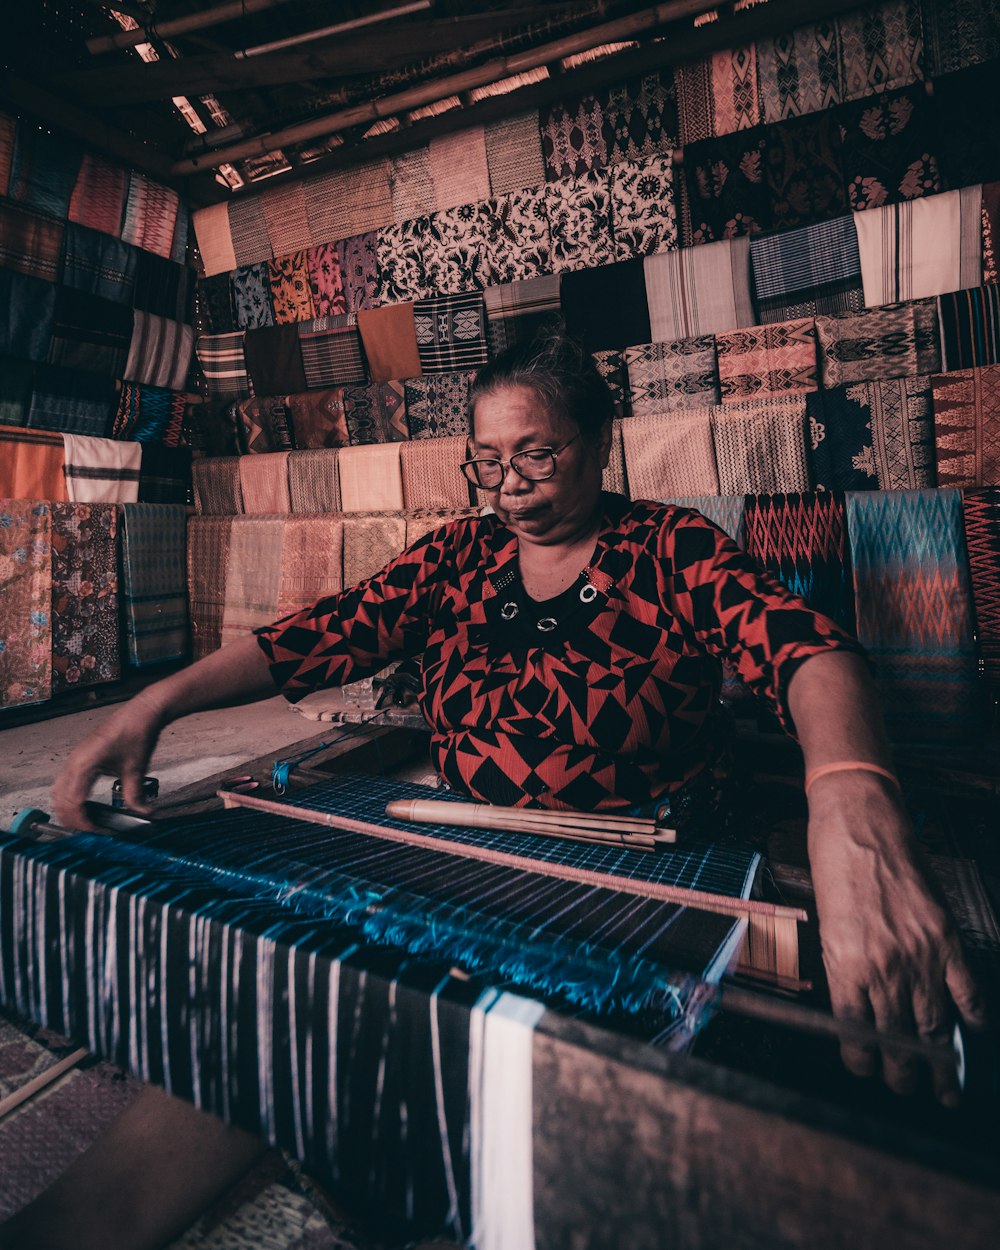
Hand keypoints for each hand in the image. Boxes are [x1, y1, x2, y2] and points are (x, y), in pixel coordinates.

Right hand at [51, 691, 164, 830]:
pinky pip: (65, 781)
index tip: (95, 831)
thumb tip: (142, 813)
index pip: (73, 802)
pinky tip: (85, 805)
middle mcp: (74, 761)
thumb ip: (134, 795)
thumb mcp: (136, 769)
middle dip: (71, 818)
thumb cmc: (136, 733)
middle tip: (89, 832)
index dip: (82, 821)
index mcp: (84, 764)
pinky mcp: (80, 757)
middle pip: (60, 799)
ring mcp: (74, 758)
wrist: (140, 713)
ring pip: (58, 791)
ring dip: (67, 808)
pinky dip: (69, 797)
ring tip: (86, 821)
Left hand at [807, 771, 985, 1104]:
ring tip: (945, 1089)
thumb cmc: (832, 867)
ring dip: (940, 1062)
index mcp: (847, 967)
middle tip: (906, 1088)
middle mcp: (885, 968)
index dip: (862, 1060)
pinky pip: (966, 989)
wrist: (859, 823)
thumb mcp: (825, 924)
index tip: (866, 1068)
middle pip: (897, 1038)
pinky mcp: (945, 937)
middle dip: (903, 1073)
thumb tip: (859, 1005)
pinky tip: (973, 1032)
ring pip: (934, 1024)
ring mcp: (920, 955)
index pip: (856, 1032)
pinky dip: (972, 1014)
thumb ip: (846, 967)